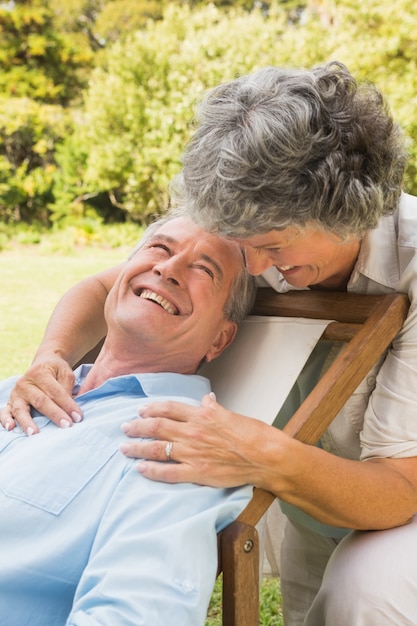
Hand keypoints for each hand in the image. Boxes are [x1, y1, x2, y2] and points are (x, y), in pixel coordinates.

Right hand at [0, 357, 81, 434]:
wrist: (43, 363)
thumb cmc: (56, 370)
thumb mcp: (65, 373)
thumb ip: (66, 389)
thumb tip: (69, 409)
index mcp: (40, 373)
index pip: (55, 391)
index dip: (67, 405)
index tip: (78, 417)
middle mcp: (25, 383)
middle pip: (40, 401)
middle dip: (54, 414)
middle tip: (66, 425)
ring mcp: (16, 393)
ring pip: (21, 409)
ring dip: (28, 422)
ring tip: (35, 433)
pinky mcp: (11, 402)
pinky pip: (5, 412)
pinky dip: (5, 420)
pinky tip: (11, 427)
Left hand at [119, 393, 269, 486]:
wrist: (266, 456)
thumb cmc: (253, 434)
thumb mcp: (232, 413)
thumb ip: (214, 408)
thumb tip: (207, 400)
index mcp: (201, 415)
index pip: (169, 408)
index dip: (151, 409)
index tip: (141, 410)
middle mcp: (192, 432)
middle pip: (156, 427)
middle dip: (137, 427)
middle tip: (124, 427)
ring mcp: (193, 454)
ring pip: (157, 449)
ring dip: (137, 448)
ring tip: (124, 448)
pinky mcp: (197, 473)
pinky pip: (167, 473)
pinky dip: (151, 471)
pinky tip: (140, 469)